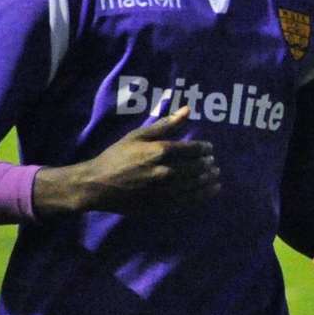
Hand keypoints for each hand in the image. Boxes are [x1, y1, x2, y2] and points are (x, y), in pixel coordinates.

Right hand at [34, 107, 219, 214]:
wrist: (97, 185)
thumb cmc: (116, 156)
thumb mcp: (137, 135)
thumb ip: (165, 125)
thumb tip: (188, 109)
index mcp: (160, 152)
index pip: (193, 149)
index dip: (205, 148)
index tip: (209, 148)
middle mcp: (165, 171)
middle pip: (197, 167)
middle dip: (208, 164)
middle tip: (213, 162)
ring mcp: (164, 190)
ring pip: (196, 185)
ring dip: (210, 180)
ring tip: (216, 175)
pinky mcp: (161, 205)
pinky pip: (189, 200)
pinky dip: (203, 195)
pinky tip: (212, 190)